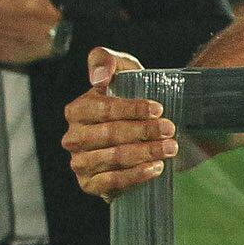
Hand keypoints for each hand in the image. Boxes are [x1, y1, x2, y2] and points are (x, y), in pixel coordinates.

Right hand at [62, 47, 176, 197]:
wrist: (145, 130)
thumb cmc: (132, 95)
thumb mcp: (123, 70)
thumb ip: (105, 60)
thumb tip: (99, 77)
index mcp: (77, 111)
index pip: (101, 109)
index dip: (131, 109)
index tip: (158, 109)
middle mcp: (73, 138)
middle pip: (109, 135)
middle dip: (143, 132)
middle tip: (170, 129)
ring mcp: (80, 163)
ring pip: (113, 158)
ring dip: (144, 153)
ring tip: (170, 148)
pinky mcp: (90, 184)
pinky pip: (111, 182)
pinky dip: (135, 175)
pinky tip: (155, 168)